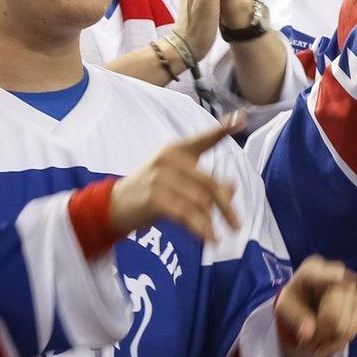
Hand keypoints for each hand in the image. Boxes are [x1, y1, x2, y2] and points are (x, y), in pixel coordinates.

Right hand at [108, 117, 241, 241]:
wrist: (114, 205)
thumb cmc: (150, 192)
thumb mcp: (177, 182)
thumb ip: (202, 183)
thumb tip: (232, 188)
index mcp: (177, 150)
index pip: (204, 139)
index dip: (223, 129)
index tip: (242, 118)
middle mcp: (170, 159)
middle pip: (209, 183)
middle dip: (226, 206)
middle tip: (237, 225)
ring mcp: (160, 177)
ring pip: (199, 201)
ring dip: (211, 222)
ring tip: (217, 237)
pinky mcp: (154, 197)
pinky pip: (186, 214)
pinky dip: (201, 228)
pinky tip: (209, 238)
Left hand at [274, 256, 356, 356]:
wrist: (308, 309)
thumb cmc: (293, 307)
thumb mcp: (285, 313)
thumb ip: (296, 321)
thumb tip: (309, 334)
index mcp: (310, 270)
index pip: (321, 273)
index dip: (332, 278)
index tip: (346, 279)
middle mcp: (334, 273)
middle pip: (333, 313)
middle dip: (319, 334)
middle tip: (309, 340)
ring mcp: (351, 287)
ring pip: (345, 323)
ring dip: (330, 338)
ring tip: (318, 336)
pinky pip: (355, 326)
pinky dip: (342, 336)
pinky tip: (332, 334)